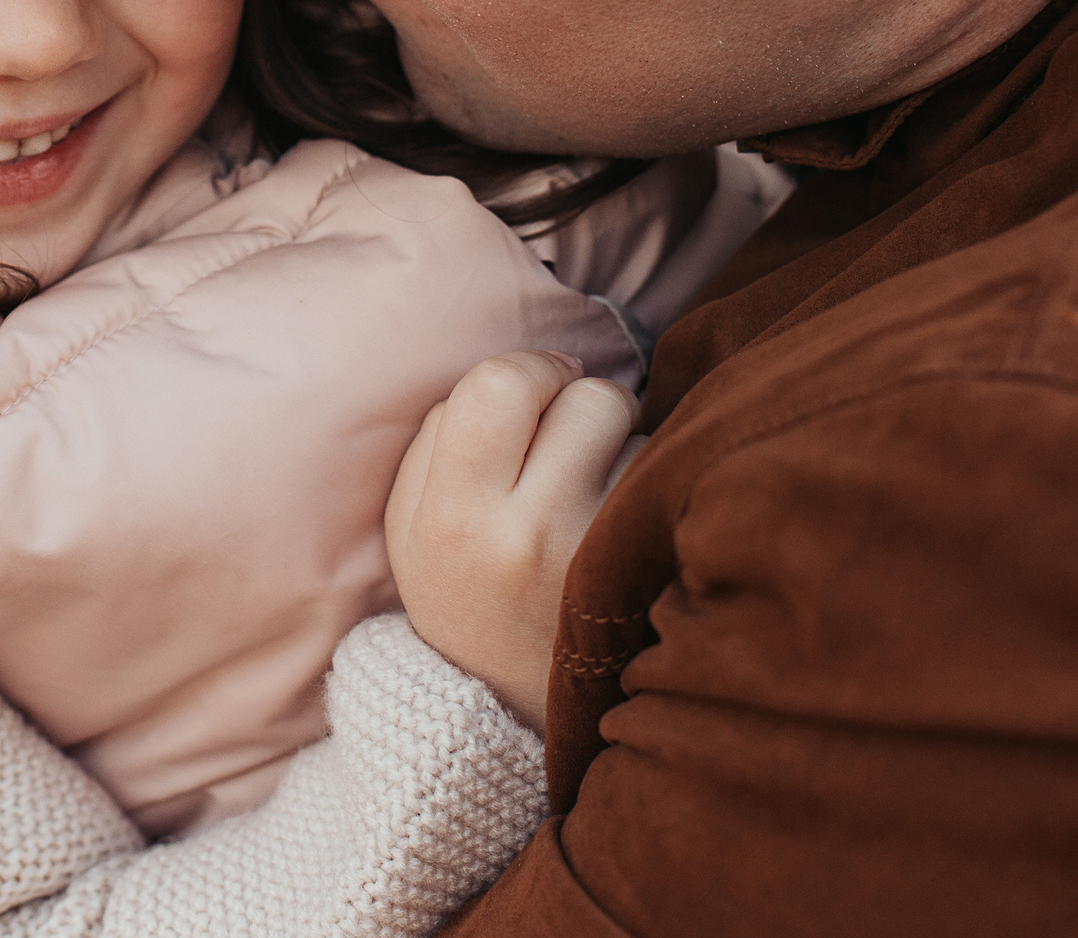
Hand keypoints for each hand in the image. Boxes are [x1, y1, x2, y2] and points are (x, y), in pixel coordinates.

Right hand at [384, 351, 642, 732]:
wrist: (514, 706)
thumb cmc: (463, 592)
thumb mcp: (410, 529)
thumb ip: (438, 439)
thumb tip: (524, 371)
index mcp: (448, 518)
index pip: (497, 383)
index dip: (526, 371)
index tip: (535, 393)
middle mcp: (523, 536)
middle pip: (582, 393)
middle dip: (579, 396)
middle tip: (570, 433)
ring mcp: (596, 558)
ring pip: (636, 430)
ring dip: (621, 438)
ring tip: (596, 479)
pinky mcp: (648, 572)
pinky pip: (668, 473)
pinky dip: (651, 479)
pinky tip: (625, 517)